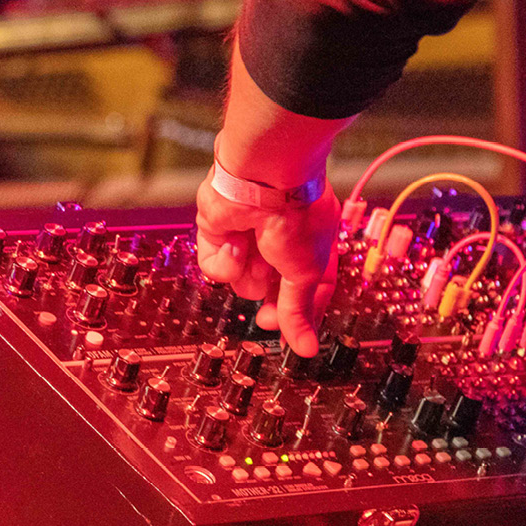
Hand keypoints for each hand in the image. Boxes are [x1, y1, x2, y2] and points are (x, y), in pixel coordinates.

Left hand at [195, 173, 340, 357]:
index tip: (293, 337)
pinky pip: (216, 269)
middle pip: (269, 293)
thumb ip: (299, 312)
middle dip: (269, 294)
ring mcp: (247, 239)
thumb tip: (306, 348)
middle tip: (269, 301)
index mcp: (309, 247)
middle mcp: (277, 244)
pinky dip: (225, 259)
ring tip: (258, 246)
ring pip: (242, 284)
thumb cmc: (296, 212)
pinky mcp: (217, 233)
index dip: (299, 316)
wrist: (264, 177)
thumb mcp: (305, 272)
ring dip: (250, 271)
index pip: (305, 293)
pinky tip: (235, 239)